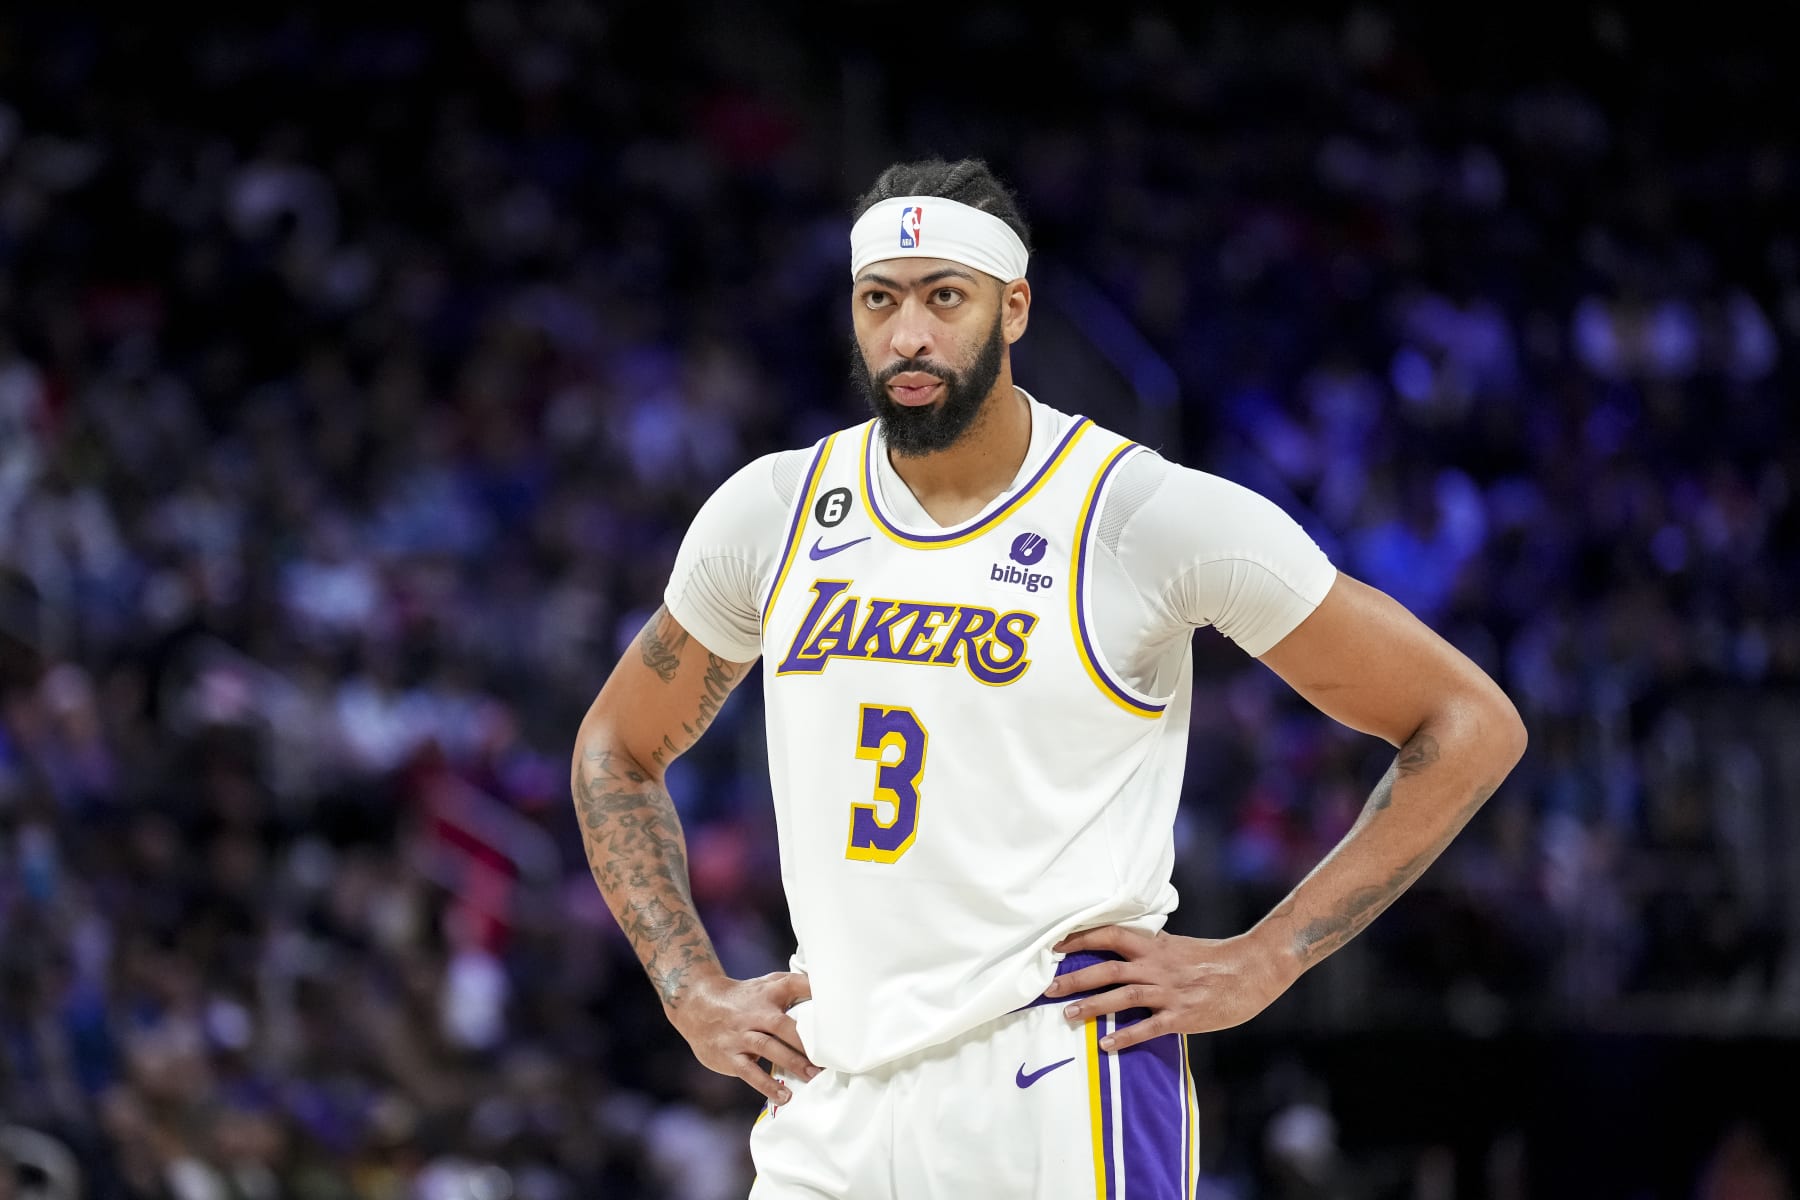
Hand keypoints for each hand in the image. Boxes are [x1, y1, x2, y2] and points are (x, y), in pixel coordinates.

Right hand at [667, 970, 819, 1104]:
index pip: (794, 985)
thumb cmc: (745, 997)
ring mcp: (740, 1035)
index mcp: (768, 992)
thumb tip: (830, 993)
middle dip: (806, 1042)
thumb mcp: (767, 984)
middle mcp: (754, 1012)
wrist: (697, 1004)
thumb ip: (795, 986)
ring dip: (792, 1063)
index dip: (813, 990)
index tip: (836, 1004)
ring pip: (768, 1048)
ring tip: (814, 1077)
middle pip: (783, 1024)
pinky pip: (749, 1072)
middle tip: (831, 1057)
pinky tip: (784, 1096)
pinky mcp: (729, 1055)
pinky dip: (767, 1084)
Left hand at [1045, 926, 1299, 1052]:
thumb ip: (1152, 950)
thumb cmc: (1216, 958)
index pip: (1111, 935)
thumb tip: (1126, 949)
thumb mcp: (1179, 947)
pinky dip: (1126, 1035)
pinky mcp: (1182, 1015)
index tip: (1055, 945)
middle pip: (1107, 969)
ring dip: (1092, 1007)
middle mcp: (1156, 966)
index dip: (1081, 938)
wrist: (1254, 969)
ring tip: (1067, 1016)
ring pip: (1122, 997)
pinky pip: (1148, 1027)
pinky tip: (1106, 1044)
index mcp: (1155, 946)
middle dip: (1075, 978)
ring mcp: (1168, 991)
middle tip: (1048, 988)